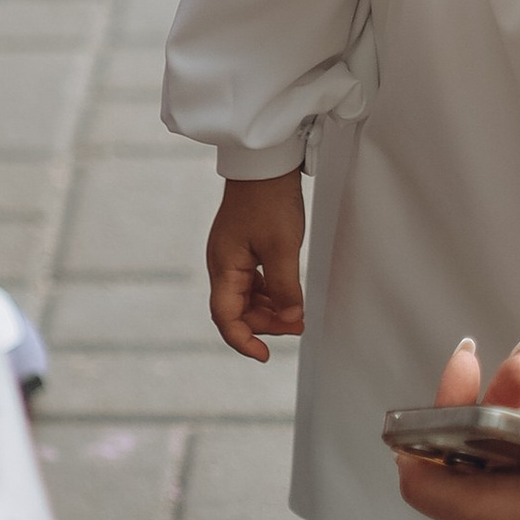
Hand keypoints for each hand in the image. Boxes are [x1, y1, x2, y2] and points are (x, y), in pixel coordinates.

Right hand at [207, 175, 305, 359]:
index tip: (264, 355)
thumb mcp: (283, 248)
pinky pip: (253, 281)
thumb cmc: (269, 199)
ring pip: (247, 297)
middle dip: (265, 324)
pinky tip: (287, 297)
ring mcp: (232, 256)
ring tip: (296, 315)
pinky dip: (270, 294)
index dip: (244, 341)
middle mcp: (223, 264)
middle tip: (296, 326)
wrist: (265, 163)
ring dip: (269, 310)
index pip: (226, 318)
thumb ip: (286, 288)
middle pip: (237, 310)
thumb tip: (290, 319)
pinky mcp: (243, 247)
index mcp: (224, 267)